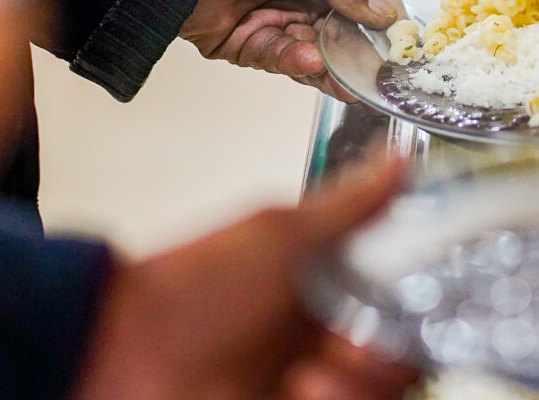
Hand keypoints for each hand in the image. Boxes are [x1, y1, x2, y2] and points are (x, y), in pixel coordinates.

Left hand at [72, 153, 419, 399]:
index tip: (418, 295)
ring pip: (380, 387)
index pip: (403, 295)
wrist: (120, 352)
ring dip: (360, 378)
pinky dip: (337, 399)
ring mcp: (309, 377)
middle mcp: (323, 334)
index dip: (417, 298)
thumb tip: (397, 163)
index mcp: (328, 283)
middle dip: (385, 348)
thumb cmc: (191, 289)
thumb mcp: (279, 233)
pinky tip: (300, 386)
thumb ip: (350, 206)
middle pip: (399, 349)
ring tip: (315, 370)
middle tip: (350, 342)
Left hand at [181, 0, 398, 100]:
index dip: (378, 19)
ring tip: (350, 77)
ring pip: (313, 53)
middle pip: (340, 34)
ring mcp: (273, 21)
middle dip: (358, 53)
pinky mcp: (244, 43)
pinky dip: (296, 62)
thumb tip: (381, 12)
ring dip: (332, 66)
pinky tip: (313, 62)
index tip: (398, 37)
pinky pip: (277, 57)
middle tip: (379, 69)